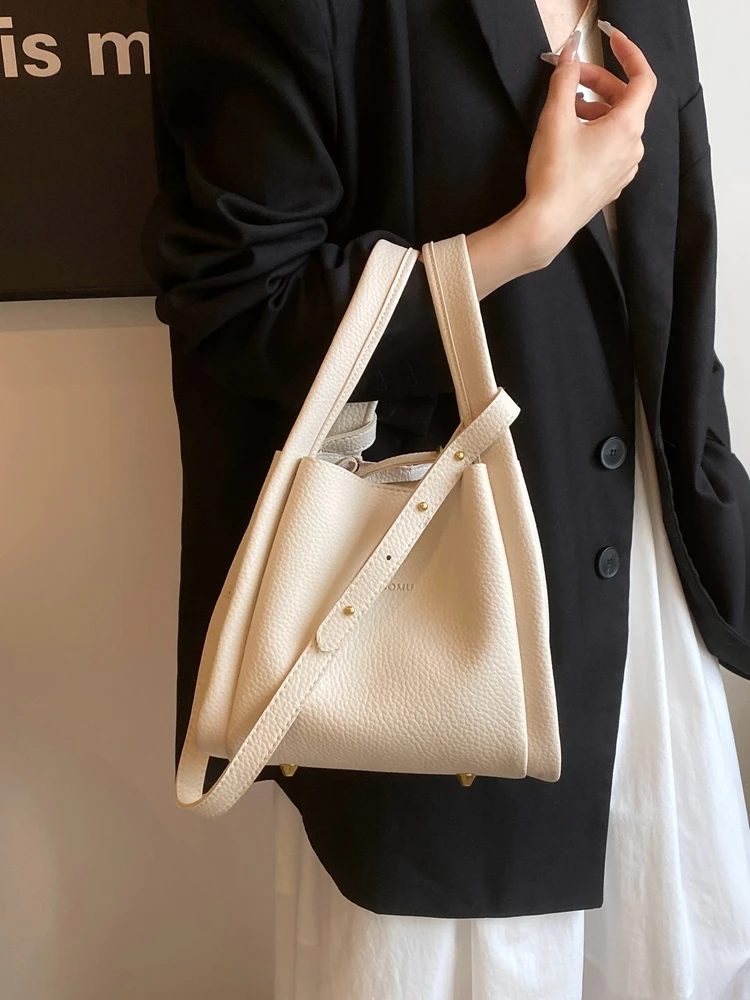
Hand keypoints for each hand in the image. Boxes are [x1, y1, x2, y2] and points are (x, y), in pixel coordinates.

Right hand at [521, 23, 656, 265]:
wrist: (547, 224)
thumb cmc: (554, 174)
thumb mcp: (555, 118)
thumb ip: (565, 79)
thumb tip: (571, 52)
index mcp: (627, 126)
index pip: (643, 78)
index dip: (629, 54)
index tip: (610, 40)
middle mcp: (633, 147)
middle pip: (625, 101)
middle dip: (599, 83)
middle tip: (569, 77)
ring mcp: (624, 168)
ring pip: (617, 126)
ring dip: (595, 109)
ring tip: (566, 110)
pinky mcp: (611, 184)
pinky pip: (610, 148)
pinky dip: (595, 133)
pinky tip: (571, 138)